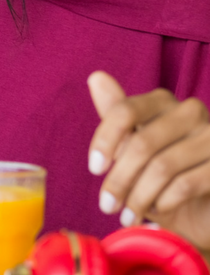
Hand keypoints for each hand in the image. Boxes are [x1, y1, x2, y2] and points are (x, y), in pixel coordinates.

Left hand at [88, 70, 209, 252]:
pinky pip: (186, 184)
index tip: (94, 169)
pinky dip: (165, 201)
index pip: (125, 111)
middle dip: (119, 179)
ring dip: (139, 197)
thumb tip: (96, 77)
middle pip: (142, 143)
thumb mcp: (133, 144)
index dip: (105, 140)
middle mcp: (191, 111)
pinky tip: (156, 210)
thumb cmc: (161, 170)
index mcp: (162, 101)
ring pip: (162, 167)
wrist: (202, 207)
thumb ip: (115, 114)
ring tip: (127, 215)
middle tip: (107, 205)